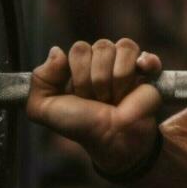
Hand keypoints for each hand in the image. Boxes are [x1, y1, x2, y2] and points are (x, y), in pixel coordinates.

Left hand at [25, 38, 163, 174]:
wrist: (112, 140)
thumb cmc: (80, 125)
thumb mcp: (44, 109)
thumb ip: (38, 79)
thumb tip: (57, 50)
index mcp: (78, 66)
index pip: (79, 49)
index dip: (79, 74)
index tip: (80, 97)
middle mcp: (101, 62)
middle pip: (101, 47)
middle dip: (97, 79)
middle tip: (98, 100)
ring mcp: (125, 66)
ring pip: (123, 49)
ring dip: (117, 80)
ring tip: (116, 98)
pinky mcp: (148, 72)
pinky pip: (146, 54)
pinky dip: (145, 62)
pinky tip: (141, 72)